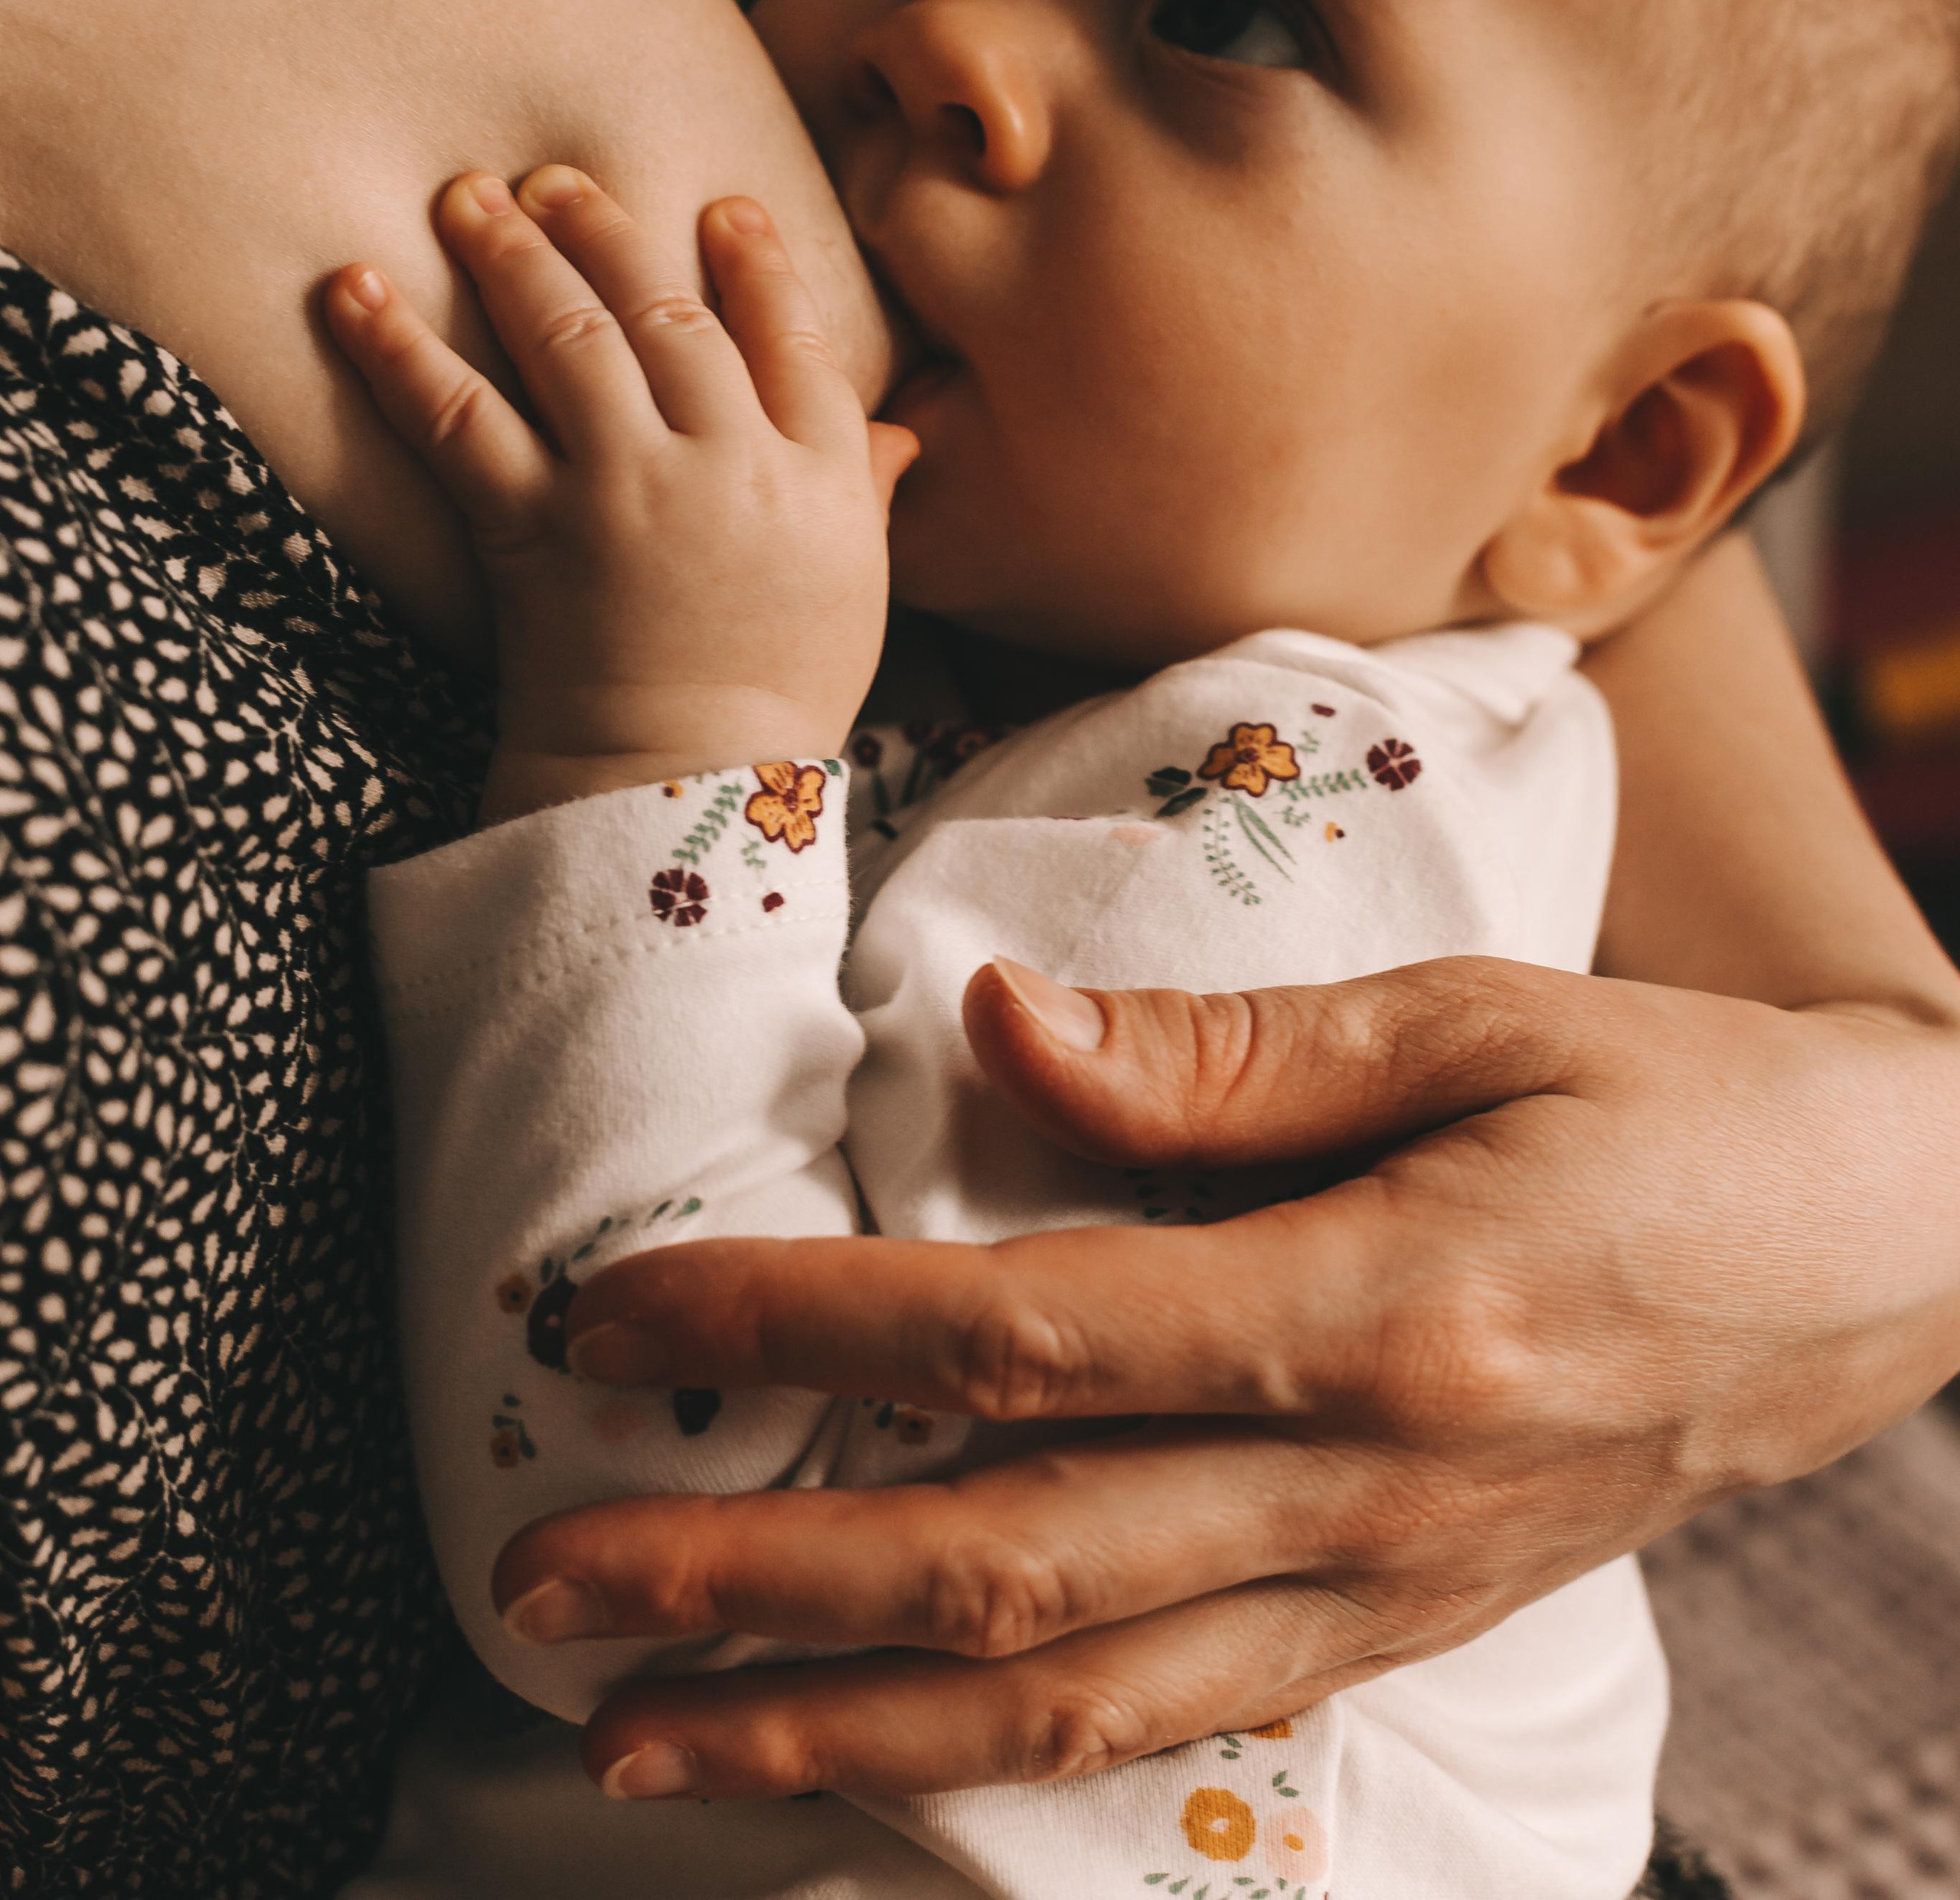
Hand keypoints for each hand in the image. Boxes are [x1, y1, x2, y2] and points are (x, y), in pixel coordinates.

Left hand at [325, 168, 914, 816]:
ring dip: (514, 255)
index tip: (723, 205)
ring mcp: (631, 489)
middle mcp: (730, 464)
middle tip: (555, 180)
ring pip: (572, 337)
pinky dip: (399, 349)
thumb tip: (902, 424)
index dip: (759, 263)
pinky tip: (352, 290)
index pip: (794, 338)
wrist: (683, 796)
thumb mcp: (854, 591)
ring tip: (468, 197)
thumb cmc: (774, 701)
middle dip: (609, 232)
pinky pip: (460, 417)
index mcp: (822, 478)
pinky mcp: (537, 527)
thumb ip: (867, 491)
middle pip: (671, 314)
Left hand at [484, 952, 1959, 1803]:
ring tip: (644, 1735)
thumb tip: (996, 1035)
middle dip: (754, 1588)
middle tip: (546, 1580)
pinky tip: (879, 1756)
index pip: (1025, 1339)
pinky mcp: (1407, 1626)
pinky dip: (1006, 1757)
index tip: (627, 1321)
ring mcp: (1392, 1591)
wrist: (1890, 1252)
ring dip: (840, 1727)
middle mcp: (1372, 1493)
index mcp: (1386, 1314)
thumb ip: (1228, 1049)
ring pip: (1075, 1702)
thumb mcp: (1482, 1018)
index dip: (803, 1335)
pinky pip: (1180, 1724)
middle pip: (1010, 1567)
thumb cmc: (1684, 1104)